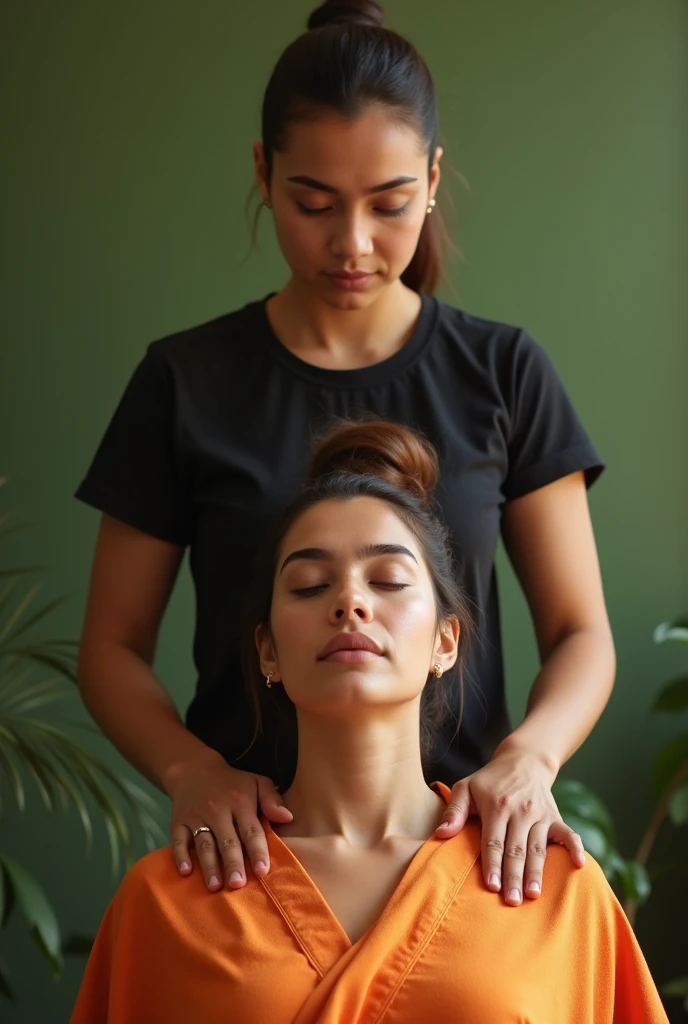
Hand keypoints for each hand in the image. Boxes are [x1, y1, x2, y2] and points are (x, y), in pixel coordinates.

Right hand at [165, 748, 292, 891]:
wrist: (194, 769)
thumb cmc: (233, 783)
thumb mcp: (257, 782)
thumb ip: (272, 799)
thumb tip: (288, 817)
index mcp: (240, 802)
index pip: (251, 830)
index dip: (257, 851)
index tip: (263, 871)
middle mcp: (218, 811)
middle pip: (227, 841)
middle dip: (233, 863)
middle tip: (238, 885)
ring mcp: (196, 816)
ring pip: (204, 844)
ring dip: (209, 865)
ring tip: (215, 886)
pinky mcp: (178, 821)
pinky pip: (178, 840)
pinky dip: (180, 856)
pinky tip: (185, 872)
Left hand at [435, 746, 584, 905]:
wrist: (523, 760)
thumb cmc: (489, 780)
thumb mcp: (466, 787)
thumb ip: (454, 811)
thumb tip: (440, 834)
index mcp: (497, 806)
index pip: (493, 841)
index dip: (492, 864)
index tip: (491, 886)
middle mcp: (520, 811)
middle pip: (516, 849)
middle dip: (513, 877)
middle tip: (511, 902)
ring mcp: (540, 815)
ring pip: (538, 848)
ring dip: (536, 873)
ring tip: (532, 895)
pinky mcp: (555, 817)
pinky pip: (568, 834)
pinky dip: (575, 848)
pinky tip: (579, 865)